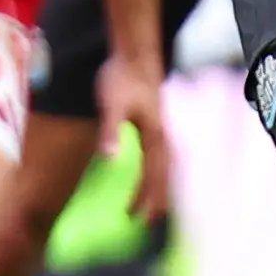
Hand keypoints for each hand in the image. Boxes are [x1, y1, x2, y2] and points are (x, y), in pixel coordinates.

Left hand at [95, 55, 172, 224]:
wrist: (135, 53)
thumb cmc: (122, 78)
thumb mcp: (111, 105)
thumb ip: (110, 132)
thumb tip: (110, 160)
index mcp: (156, 136)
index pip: (153, 175)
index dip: (145, 198)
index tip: (136, 217)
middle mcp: (164, 136)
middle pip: (164, 175)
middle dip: (157, 199)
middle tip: (145, 222)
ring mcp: (162, 129)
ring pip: (165, 166)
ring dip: (159, 187)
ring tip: (149, 205)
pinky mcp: (156, 123)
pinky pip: (161, 157)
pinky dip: (157, 172)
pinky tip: (148, 174)